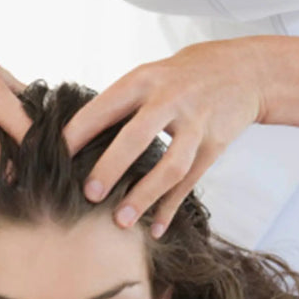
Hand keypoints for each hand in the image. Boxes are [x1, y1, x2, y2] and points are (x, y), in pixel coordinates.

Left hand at [64, 38, 263, 238]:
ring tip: (121, 221)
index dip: (78, 133)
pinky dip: (171, 208)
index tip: (55, 159)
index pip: (104, 107)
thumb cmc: (181, 76)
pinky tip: (156, 228)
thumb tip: (73, 140)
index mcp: (143, 80)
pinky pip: (190, 182)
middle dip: (111, 167)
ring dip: (145, 196)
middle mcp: (170, 99)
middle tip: (89, 194)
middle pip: (137, 136)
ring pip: (170, 166)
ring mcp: (196, 124)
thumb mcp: (148, 76)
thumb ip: (118, 105)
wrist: (243, 70)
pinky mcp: (214, 146)